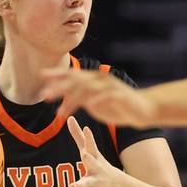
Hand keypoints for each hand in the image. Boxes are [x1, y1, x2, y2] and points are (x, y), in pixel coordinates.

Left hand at [41, 68, 157, 127]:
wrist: (143, 110)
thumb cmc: (119, 106)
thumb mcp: (97, 103)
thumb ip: (83, 99)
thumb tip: (67, 98)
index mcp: (94, 80)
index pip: (73, 75)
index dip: (58, 74)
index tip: (42, 76)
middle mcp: (101, 80)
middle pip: (77, 81)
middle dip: (60, 87)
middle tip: (45, 95)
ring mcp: (111, 87)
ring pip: (88, 90)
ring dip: (72, 100)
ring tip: (60, 112)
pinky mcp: (121, 95)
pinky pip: (106, 96)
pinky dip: (96, 100)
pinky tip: (87, 106)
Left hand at [61, 117, 119, 186]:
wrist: (114, 183)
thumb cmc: (97, 161)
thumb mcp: (89, 148)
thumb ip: (78, 134)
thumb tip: (68, 117)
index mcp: (93, 156)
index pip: (90, 144)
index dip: (88, 136)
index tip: (86, 127)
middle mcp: (95, 167)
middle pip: (91, 161)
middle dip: (88, 158)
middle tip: (85, 155)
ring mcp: (93, 179)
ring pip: (86, 181)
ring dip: (80, 183)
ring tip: (73, 186)